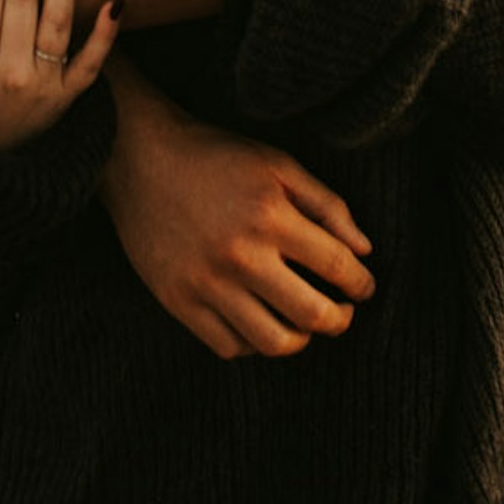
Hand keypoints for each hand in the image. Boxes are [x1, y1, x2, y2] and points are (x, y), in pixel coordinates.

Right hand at [102, 65, 373, 358]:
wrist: (138, 158)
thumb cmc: (215, 157)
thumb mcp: (277, 164)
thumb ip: (327, 204)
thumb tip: (364, 250)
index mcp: (270, 216)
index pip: (336, 266)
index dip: (361, 283)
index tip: (365, 287)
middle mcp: (240, 255)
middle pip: (312, 314)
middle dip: (340, 319)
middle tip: (343, 312)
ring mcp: (206, 283)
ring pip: (272, 342)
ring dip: (301, 339)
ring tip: (304, 323)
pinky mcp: (178, 301)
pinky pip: (229, 347)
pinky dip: (254, 344)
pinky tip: (262, 323)